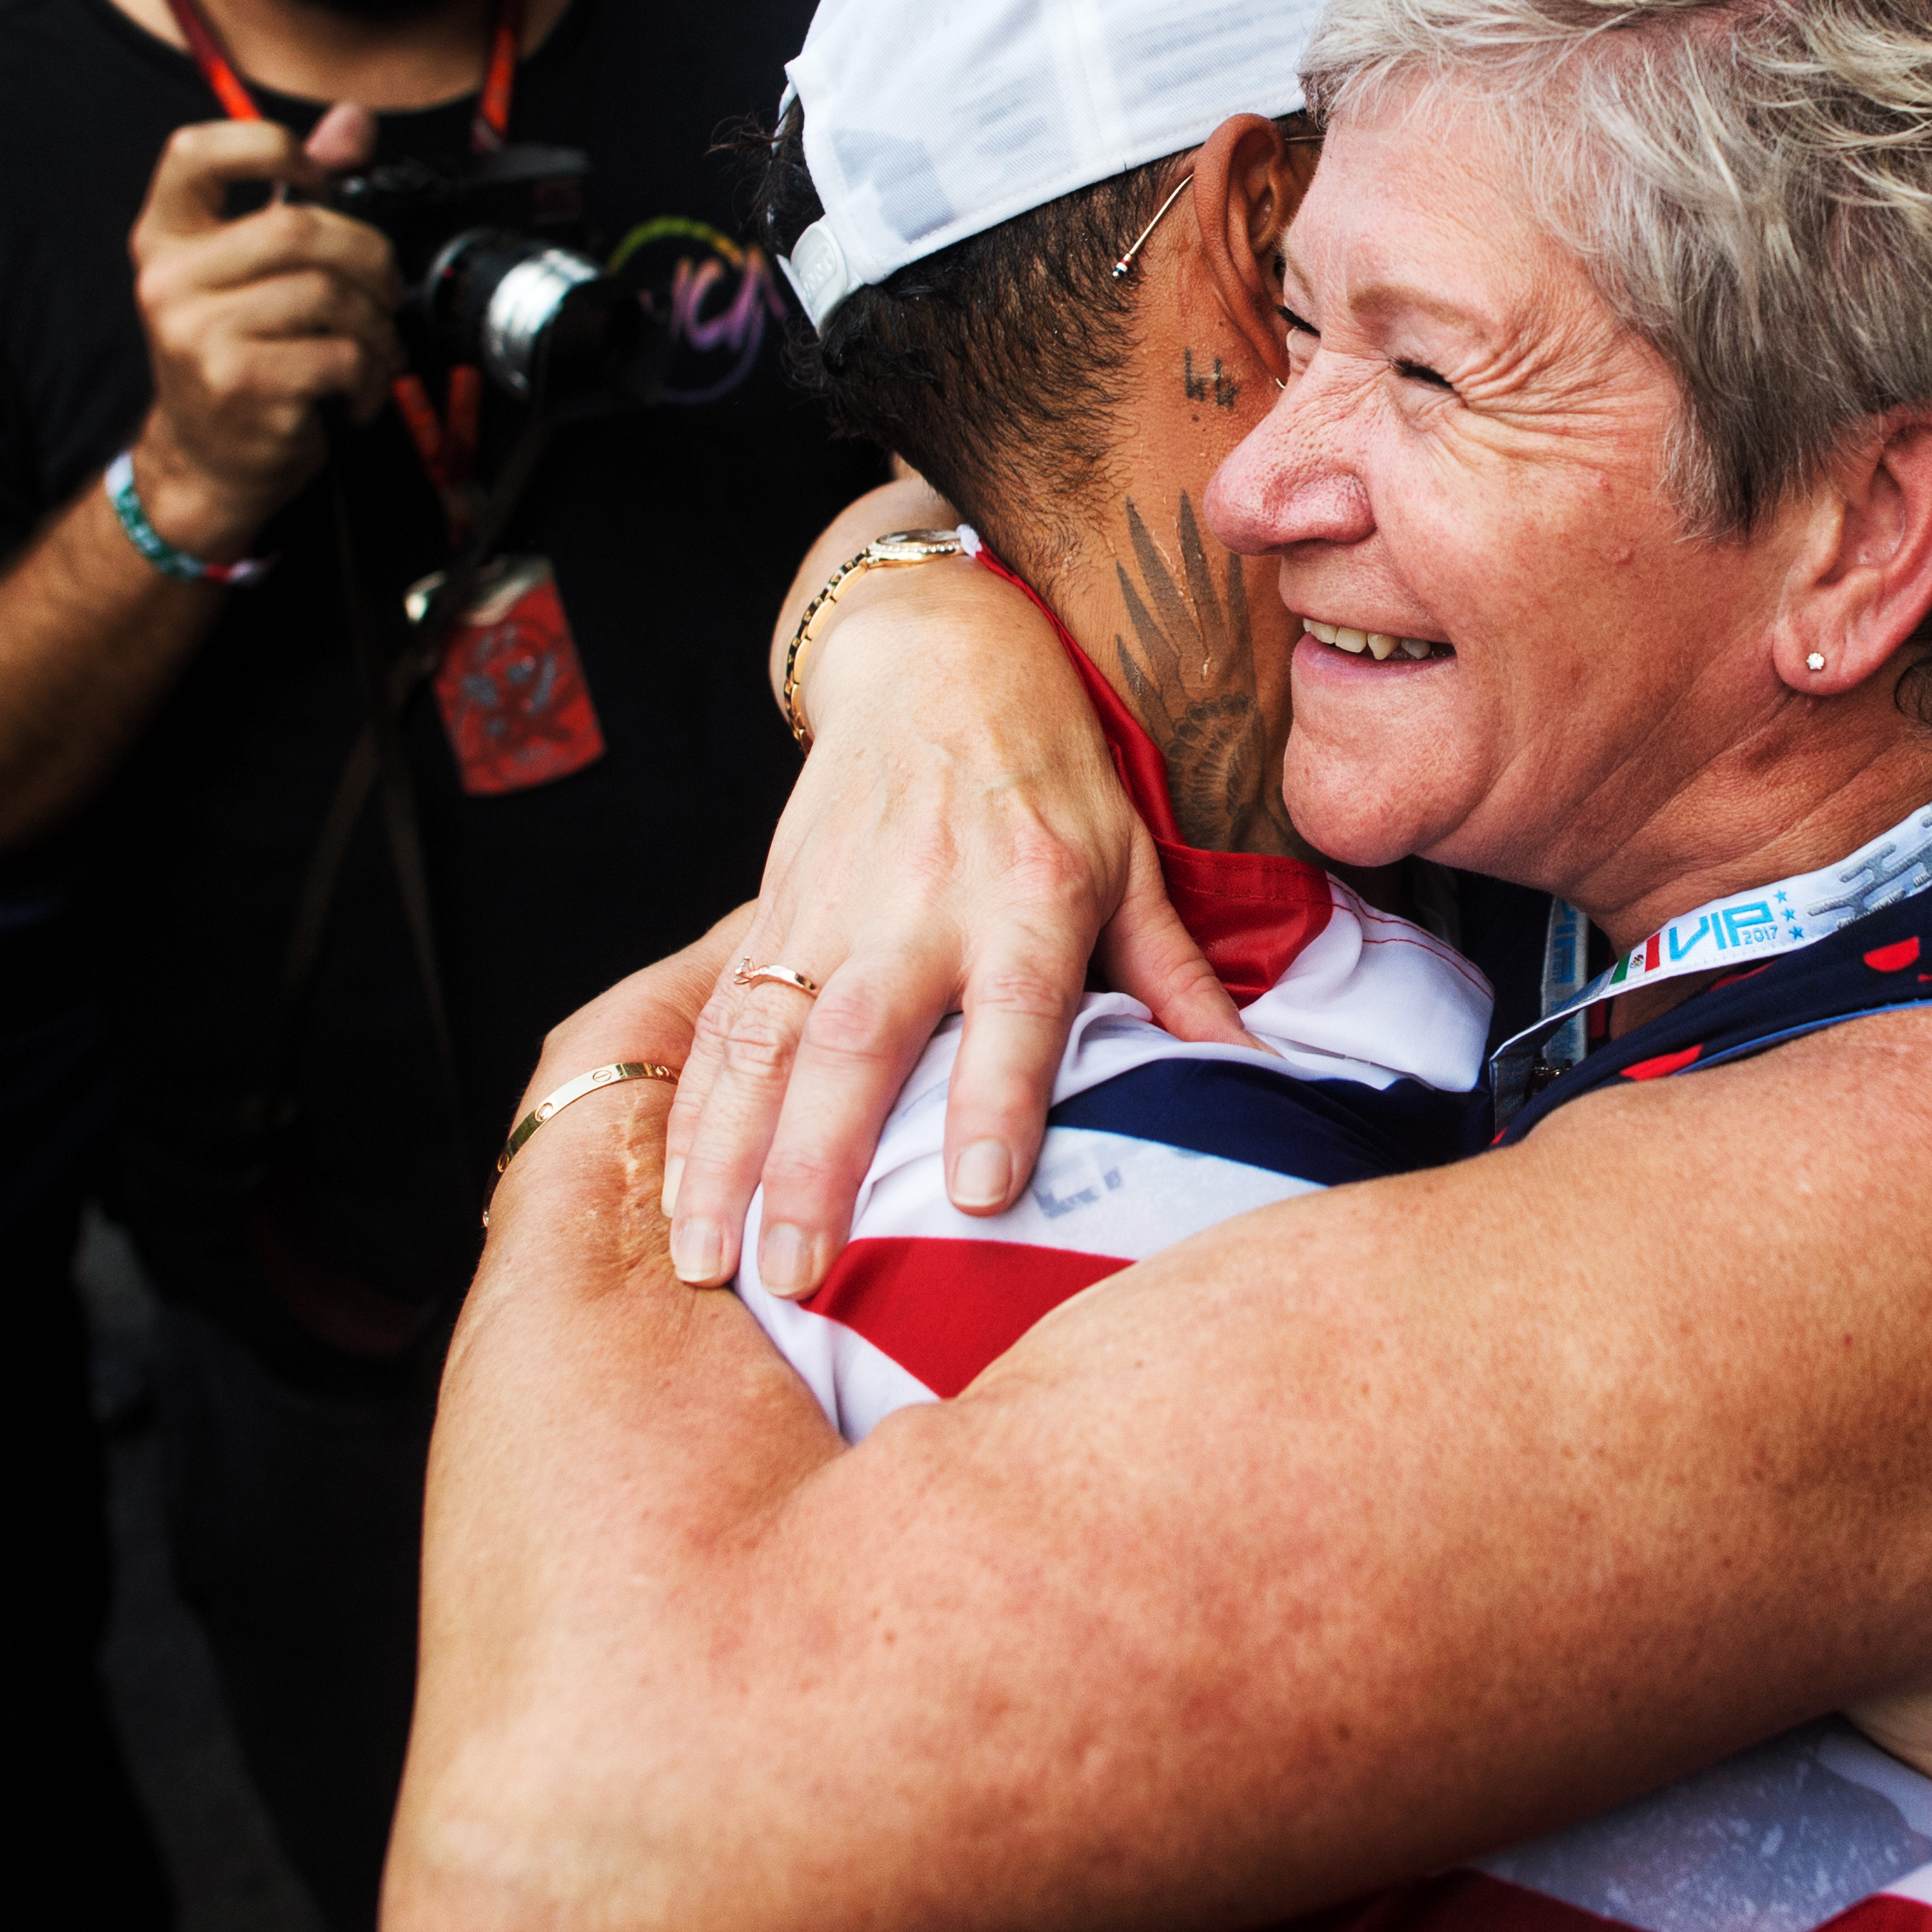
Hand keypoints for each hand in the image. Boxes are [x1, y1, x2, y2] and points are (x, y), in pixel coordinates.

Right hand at [125, 103, 399, 562]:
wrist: (204, 460)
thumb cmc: (236, 355)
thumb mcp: (250, 269)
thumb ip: (295, 189)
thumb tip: (352, 119)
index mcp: (166, 236)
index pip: (196, 150)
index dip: (273, 148)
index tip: (319, 181)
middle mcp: (170, 278)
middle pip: (299, 229)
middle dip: (368, 258)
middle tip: (383, 290)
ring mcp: (199, 332)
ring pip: (330, 294)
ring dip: (376, 324)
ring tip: (372, 347)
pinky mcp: (240, 383)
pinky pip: (341, 353)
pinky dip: (370, 374)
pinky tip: (356, 390)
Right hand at [659, 517, 1245, 1297]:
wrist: (939, 661)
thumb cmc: (1050, 779)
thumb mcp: (1131, 862)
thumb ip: (1176, 978)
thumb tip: (1259, 1074)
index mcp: (1030, 894)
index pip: (1017, 1007)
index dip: (997, 1098)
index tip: (979, 1195)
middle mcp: (920, 904)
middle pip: (859, 1039)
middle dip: (818, 1161)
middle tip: (799, 1270)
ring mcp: (831, 909)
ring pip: (763, 1040)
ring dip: (728, 1155)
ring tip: (713, 1259)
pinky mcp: (770, 912)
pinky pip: (718, 1021)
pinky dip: (689, 1111)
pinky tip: (672, 1195)